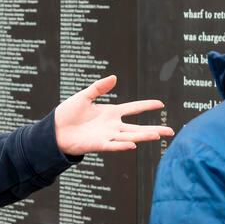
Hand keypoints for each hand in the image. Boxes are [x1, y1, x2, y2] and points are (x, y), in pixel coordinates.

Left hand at [53, 75, 172, 153]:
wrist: (54, 131)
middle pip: (137, 128)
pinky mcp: (98, 145)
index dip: (146, 105)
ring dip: (143, 136)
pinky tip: (133, 145)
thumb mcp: (84, 96)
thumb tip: (114, 77)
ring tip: (158, 135)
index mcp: (110, 113)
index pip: (133, 108)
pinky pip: (112, 145)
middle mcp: (112, 126)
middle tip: (170, 131)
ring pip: (129, 137)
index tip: (160, 103)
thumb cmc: (67, 114)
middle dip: (154, 129)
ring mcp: (106, 136)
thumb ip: (99, 87)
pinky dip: (122, 146)